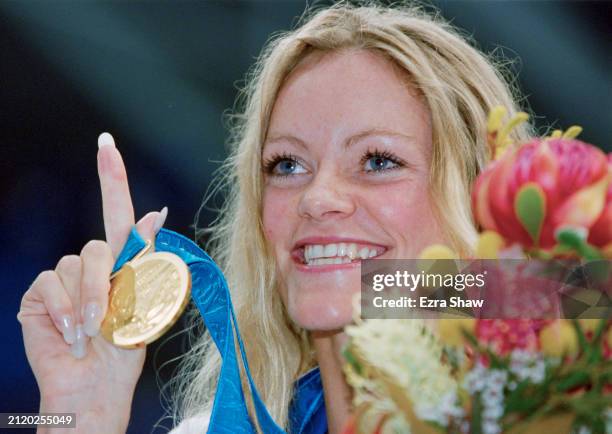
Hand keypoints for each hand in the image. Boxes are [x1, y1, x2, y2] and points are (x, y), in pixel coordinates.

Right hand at [17, 133, 166, 432]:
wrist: (96, 383)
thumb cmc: (123, 346)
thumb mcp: (143, 301)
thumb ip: (145, 257)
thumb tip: (157, 213)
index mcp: (121, 261)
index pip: (116, 211)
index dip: (112, 177)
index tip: (106, 142)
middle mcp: (91, 263)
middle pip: (100, 247)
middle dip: (109, 285)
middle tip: (112, 319)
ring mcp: (63, 278)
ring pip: (76, 265)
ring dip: (89, 302)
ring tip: (92, 331)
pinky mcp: (41, 294)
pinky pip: (51, 284)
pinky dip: (65, 309)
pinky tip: (71, 332)